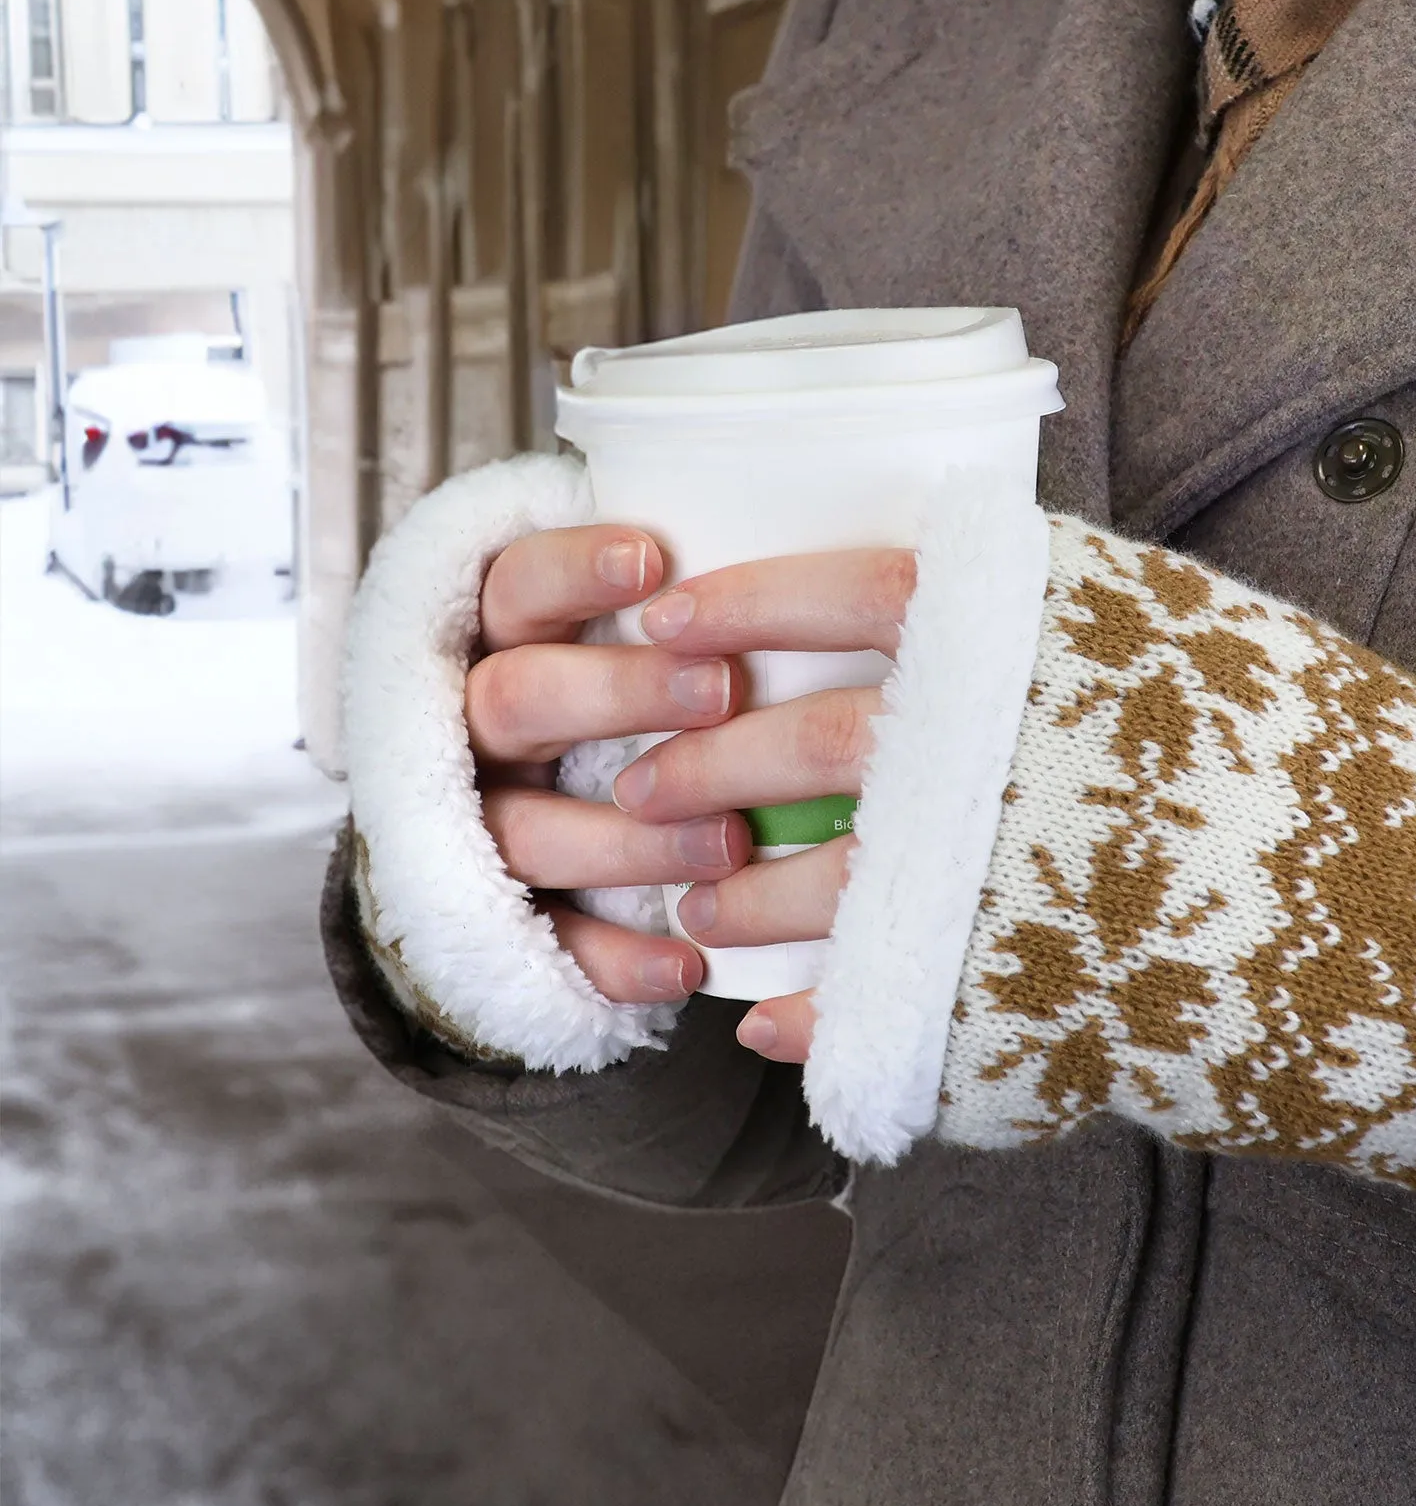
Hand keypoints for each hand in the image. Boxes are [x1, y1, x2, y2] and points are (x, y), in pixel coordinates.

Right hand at [467, 526, 915, 1065]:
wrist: (523, 820)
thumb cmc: (642, 690)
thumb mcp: (648, 631)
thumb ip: (699, 606)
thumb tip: (842, 537)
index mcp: (512, 638)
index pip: (516, 584)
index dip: (575, 572)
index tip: (652, 561)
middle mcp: (484, 727)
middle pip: (514, 697)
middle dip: (618, 693)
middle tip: (722, 691)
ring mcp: (483, 822)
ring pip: (525, 829)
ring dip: (629, 838)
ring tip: (728, 842)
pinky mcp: (501, 919)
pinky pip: (545, 945)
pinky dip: (613, 960)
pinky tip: (687, 969)